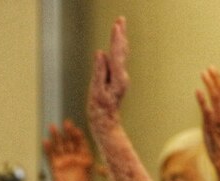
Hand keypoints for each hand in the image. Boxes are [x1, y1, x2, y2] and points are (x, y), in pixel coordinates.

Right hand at [43, 119, 92, 180]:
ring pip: (60, 146)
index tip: (77, 130)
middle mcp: (75, 159)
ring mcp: (65, 162)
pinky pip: (51, 156)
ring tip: (53, 127)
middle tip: (66, 122)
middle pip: (71, 143)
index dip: (79, 137)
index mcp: (86, 161)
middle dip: (68, 132)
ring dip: (57, 137)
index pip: (82, 145)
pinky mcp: (55, 167)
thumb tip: (102, 170)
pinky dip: (48, 149)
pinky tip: (45, 141)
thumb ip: (93, 175)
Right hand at [87, 17, 128, 133]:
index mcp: (118, 79)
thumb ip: (99, 71)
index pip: (117, 55)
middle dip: (121, 34)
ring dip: (120, 39)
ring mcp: (121, 78)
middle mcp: (122, 77)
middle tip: (121, 19)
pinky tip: (118, 44)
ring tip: (120, 26)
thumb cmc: (100, 109)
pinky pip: (118, 60)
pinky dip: (118, 49)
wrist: (106, 122)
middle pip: (122, 51)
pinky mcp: (118, 80)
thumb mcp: (97, 91)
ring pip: (121, 55)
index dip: (116, 39)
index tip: (116, 25)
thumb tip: (101, 53)